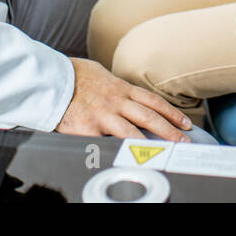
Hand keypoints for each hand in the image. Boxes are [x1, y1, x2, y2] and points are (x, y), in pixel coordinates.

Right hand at [55, 57, 192, 141]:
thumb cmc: (73, 76)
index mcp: (120, 88)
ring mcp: (103, 116)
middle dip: (170, 130)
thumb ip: (116, 86)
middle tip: (184, 141)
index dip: (171, 112)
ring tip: (165, 153)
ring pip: (133, 132)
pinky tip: (132, 161)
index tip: (185, 123)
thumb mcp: (100, 74)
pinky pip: (107, 144)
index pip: (153, 101)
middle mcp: (116, 101)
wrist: (50, 79)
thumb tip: (127, 93)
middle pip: (149, 117)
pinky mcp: (88, 129)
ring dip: (152, 144)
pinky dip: (120, 152)